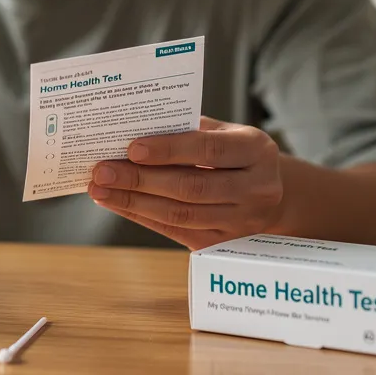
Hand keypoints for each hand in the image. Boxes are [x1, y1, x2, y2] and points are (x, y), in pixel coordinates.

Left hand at [88, 116, 283, 249]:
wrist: (274, 196)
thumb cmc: (237, 155)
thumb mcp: (226, 133)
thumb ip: (188, 129)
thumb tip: (135, 130)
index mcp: (257, 151)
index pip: (208, 150)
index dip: (169, 149)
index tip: (132, 148)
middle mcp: (257, 189)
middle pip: (191, 187)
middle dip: (140, 179)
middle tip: (103, 171)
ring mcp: (243, 222)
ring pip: (181, 214)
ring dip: (134, 202)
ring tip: (101, 190)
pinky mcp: (224, 244)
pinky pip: (177, 231)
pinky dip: (143, 217)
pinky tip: (118, 204)